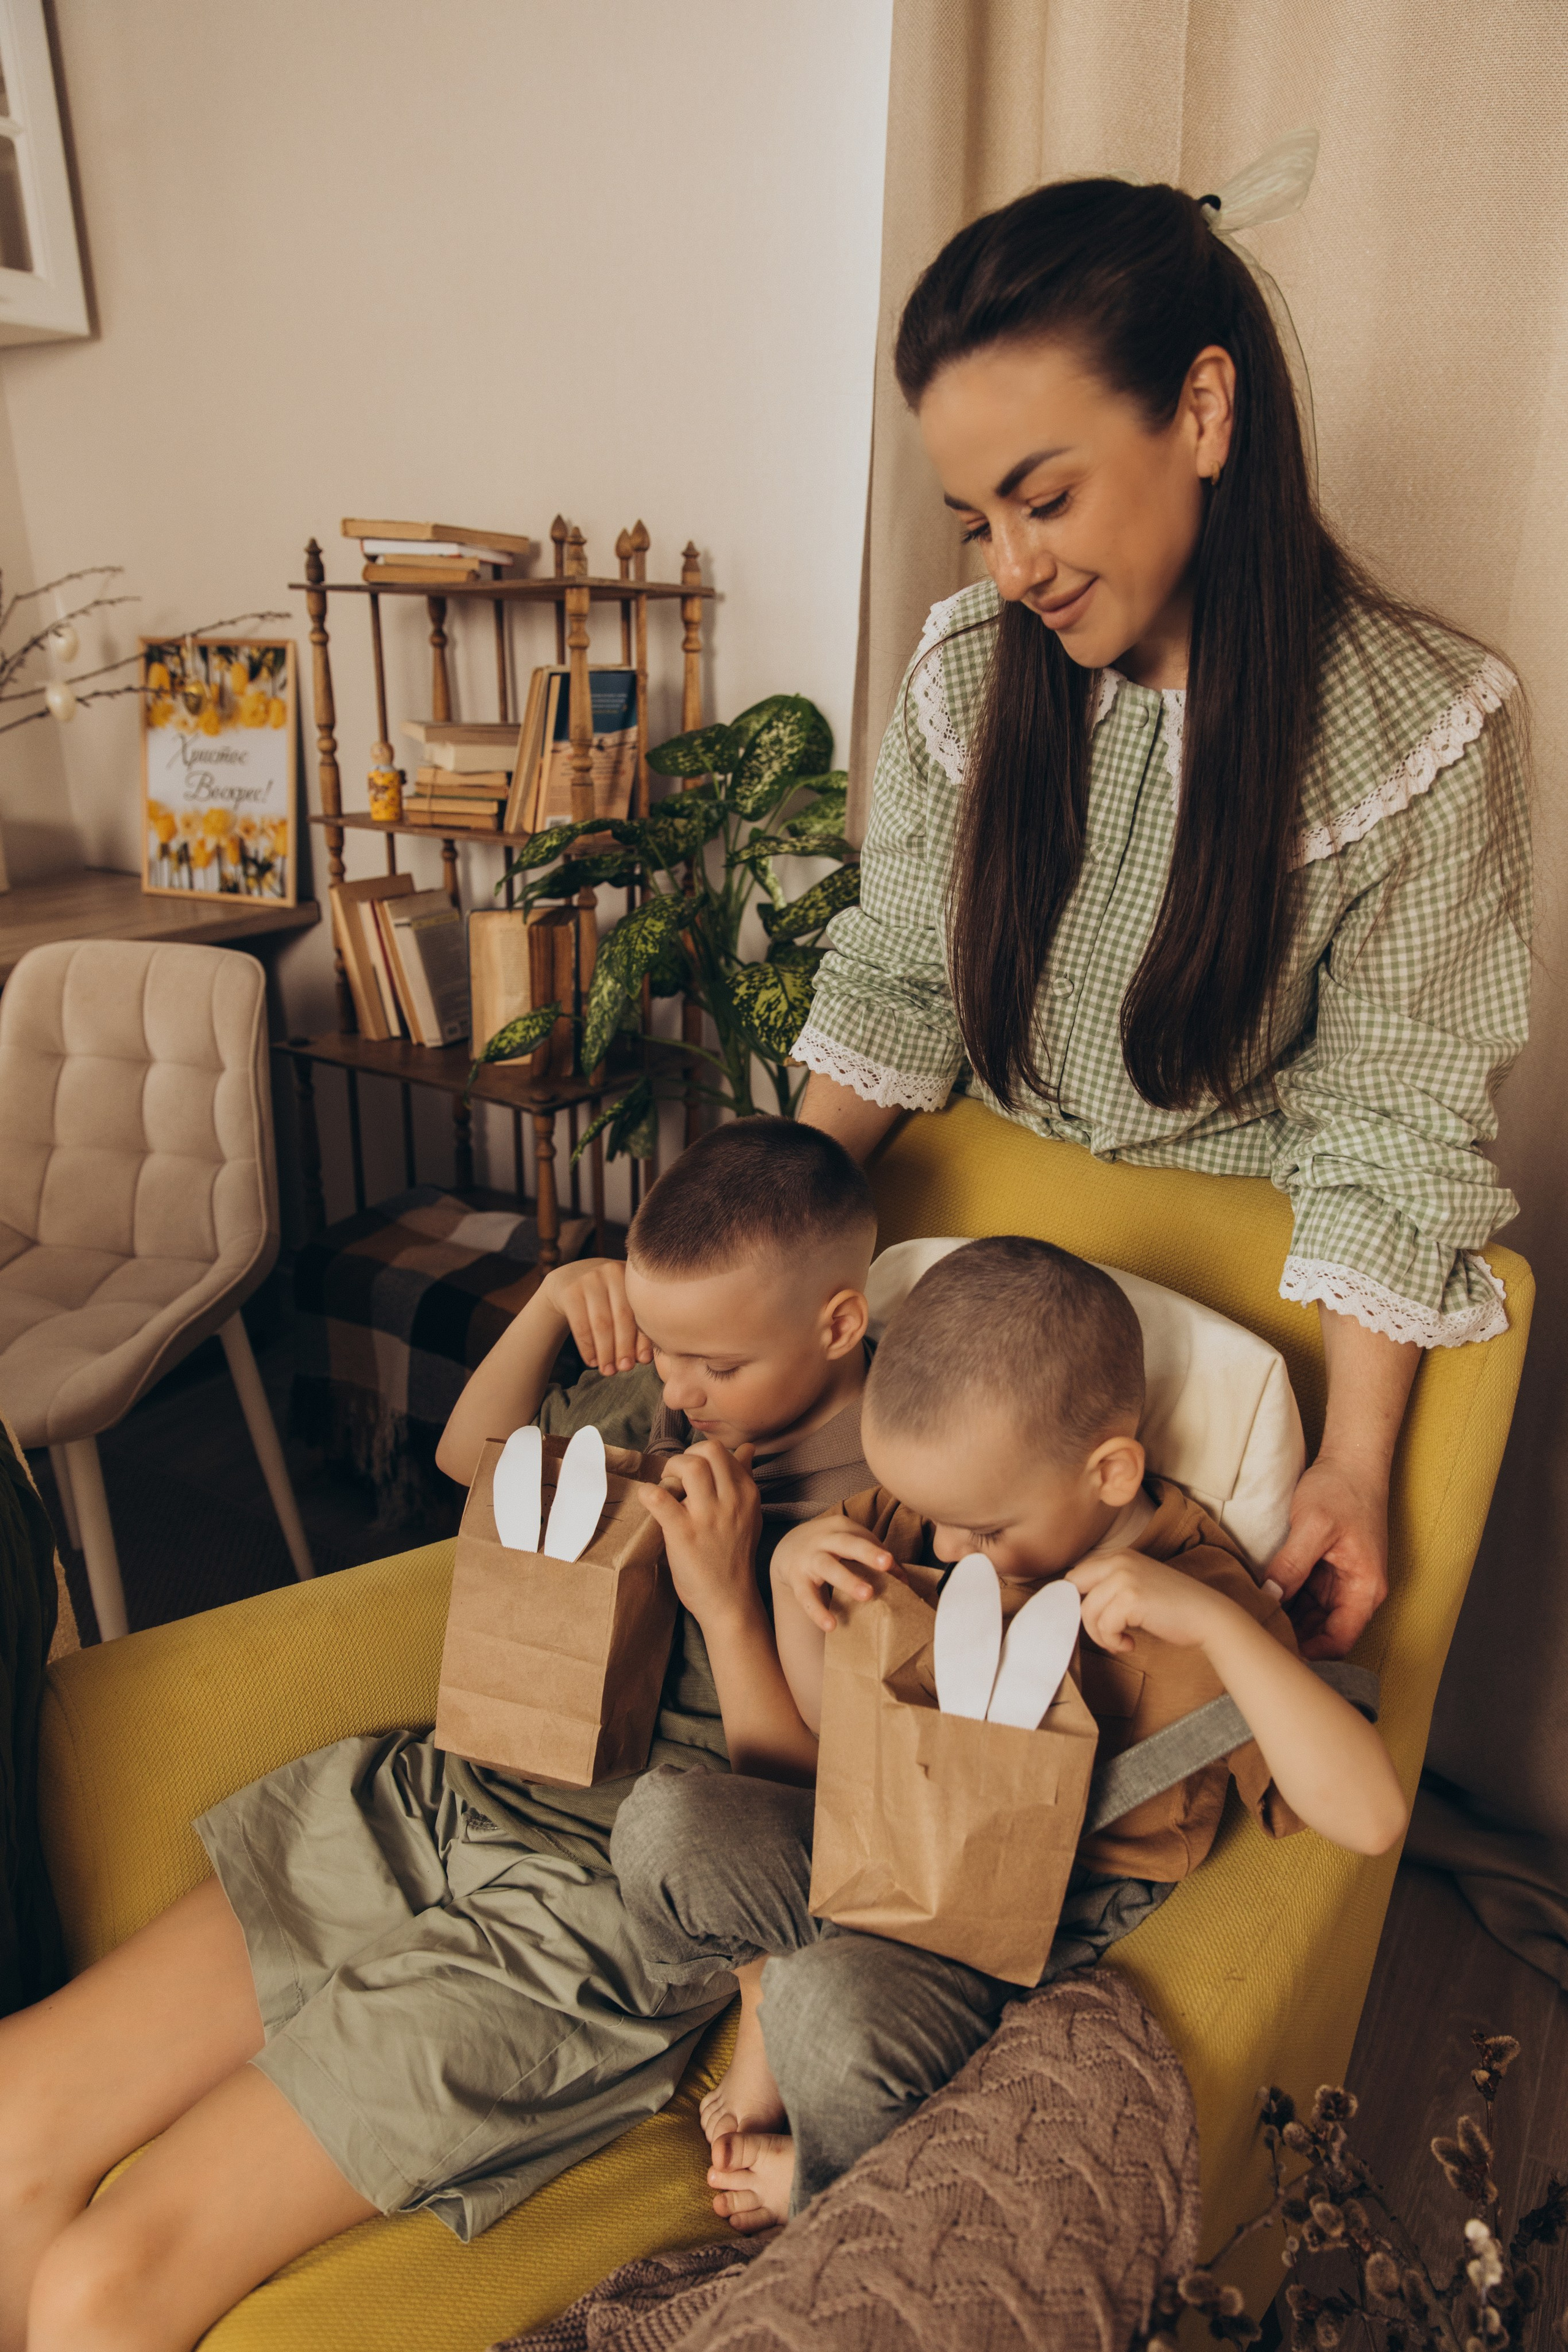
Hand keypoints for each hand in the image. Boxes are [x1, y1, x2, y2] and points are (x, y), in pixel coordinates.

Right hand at [540, 1257, 651, 1375]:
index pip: (640, 1311)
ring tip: (608, 1371)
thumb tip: (643, 1359)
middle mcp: (611, 1272)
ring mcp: (588, 1279)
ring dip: (605, 1352)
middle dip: (624, 1347)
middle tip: (625, 1369)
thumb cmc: (606, 1297)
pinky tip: (592, 1362)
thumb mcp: (621, 1300)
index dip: (643, 1338)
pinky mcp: (569, 1291)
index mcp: (632, 1275)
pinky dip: (587, 1348)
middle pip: (621, 1317)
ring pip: (601, 1323)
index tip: (643, 1361)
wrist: (569, 1279)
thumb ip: (635, 1324)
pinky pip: (580, 1325)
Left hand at [638, 1441, 762, 1626]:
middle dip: (685, 1455)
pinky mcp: (684, 1534)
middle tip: (675, 1475)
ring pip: (691, 1467)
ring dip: (670, 1469)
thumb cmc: (735, 1555)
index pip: (723, 1452)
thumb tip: (747, 1448)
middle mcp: (731, 1501)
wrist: (730, 1600)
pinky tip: (647, 1498)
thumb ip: (745, 1479)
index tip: (689, 1471)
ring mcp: (708, 1517)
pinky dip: (649, 1493)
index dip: (699, 1455)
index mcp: (747, 1494)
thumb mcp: (749, 1514)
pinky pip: (661, 1500)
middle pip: (709, 1451)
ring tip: (665, 1486)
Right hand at [770, 1515, 892, 1634]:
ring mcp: (808, 1558)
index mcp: (841, 1528)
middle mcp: (823, 1539)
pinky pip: (806, 1596)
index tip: (894, 1565)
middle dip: (867, 1552)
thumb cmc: (830, 1548)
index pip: (863, 1538)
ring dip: (847, 1580)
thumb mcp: (848, 1544)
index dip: (879, 1551)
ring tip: (867, 1595)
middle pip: (846, 1543)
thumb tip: (904, 1582)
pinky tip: (831, 1625)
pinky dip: (818, 1611)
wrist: (788, 1548)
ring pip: (827, 1566)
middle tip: (887, 1564)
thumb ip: (874, 1559)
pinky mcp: (796, 1579)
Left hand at [1067, 1552, 1223, 1656]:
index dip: (1077, 1601)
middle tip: (1103, 1632)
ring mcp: (1123, 1577)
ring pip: (1087, 1612)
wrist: (1208, 1616)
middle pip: (1073, 1588)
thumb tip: (1075, 1605)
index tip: (1092, 1620)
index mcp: (1119, 1556)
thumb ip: (1110, 1587)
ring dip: (1101, 1635)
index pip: (1077, 1575)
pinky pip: (1104, 1626)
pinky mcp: (1130, 1598)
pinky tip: (1130, 1644)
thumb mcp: (1138, 1585)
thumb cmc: (1174, 1607)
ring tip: (1120, 1641)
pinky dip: (1113, 1642)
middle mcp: (1118, 1561)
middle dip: (1083, 1616)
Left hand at [1266, 1455, 1388, 1659]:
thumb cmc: (1341, 1489)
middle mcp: (1357, 1592)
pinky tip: (1259, 1601)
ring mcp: (1341, 1581)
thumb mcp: (1313, 1526)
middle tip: (1253, 1640)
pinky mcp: (1328, 1569)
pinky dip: (1286, 1601)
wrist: (1352, 1459)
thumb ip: (1292, 1564)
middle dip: (1292, 1639)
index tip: (1273, 1653)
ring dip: (1286, 1620)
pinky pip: (1306, 1596)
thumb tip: (1269, 1597)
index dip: (1309, 1654)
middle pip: (1324, 1633)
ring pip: (1312, 1617)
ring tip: (1251, 1622)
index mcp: (1364, 1589)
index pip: (1338, 1641)